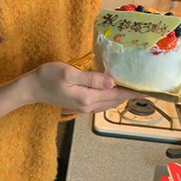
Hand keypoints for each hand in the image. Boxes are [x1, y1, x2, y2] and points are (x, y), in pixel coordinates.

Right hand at [28, 62, 142, 113]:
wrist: (31, 88)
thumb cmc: (48, 77)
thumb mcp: (70, 73)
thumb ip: (92, 78)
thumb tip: (112, 82)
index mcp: (88, 98)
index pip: (117, 95)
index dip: (133, 92)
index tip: (149, 91)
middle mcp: (89, 106)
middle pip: (115, 100)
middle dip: (130, 94)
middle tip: (144, 84)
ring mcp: (84, 107)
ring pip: (109, 102)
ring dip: (120, 95)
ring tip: (132, 84)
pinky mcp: (80, 104)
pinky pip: (101, 101)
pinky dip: (110, 95)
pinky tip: (112, 86)